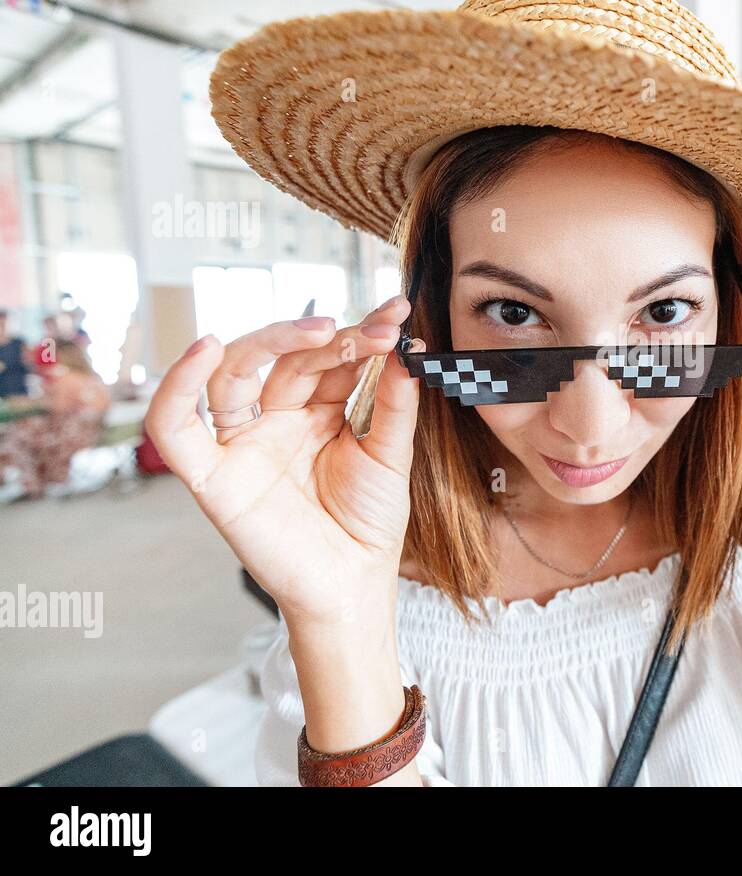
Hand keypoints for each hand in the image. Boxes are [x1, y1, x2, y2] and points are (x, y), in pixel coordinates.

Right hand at [144, 296, 419, 627]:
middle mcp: (275, 421)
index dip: (361, 335)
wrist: (353, 588)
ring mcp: (242, 445)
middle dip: (328, 337)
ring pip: (233, 374)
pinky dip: (178, 386)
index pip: (329, 359)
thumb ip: (393, 404)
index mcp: (317, 414)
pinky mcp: (211, 476)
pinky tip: (207, 349)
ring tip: (317, 328)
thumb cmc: (369, 526)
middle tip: (373, 330)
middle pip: (285, 359)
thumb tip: (406, 349)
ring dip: (269, 340)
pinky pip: (176, 427)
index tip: (398, 314)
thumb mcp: (391, 456)